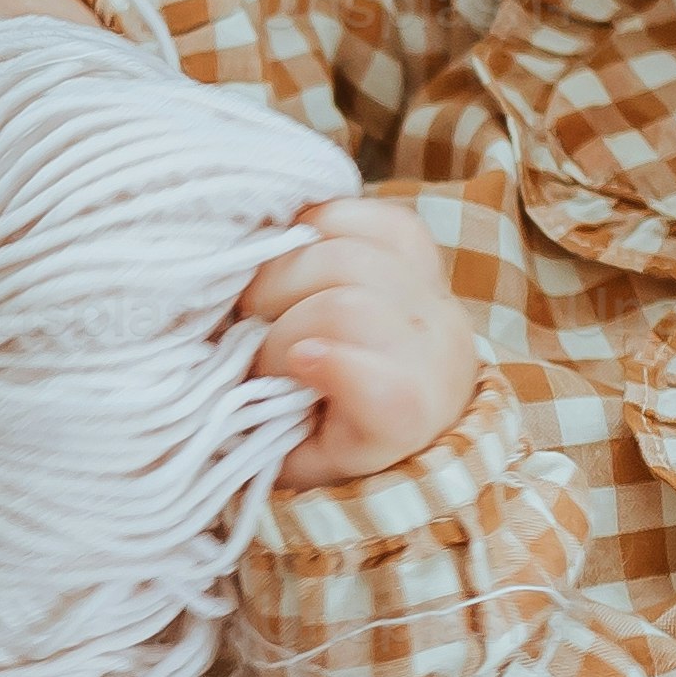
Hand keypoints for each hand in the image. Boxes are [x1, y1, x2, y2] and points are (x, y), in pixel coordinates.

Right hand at [241, 190, 480, 487]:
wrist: (418, 411)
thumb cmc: (343, 439)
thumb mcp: (302, 459)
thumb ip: (272, 430)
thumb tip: (240, 374)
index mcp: (408, 415)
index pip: (386, 389)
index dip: (336, 367)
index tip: (296, 363)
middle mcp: (435, 350)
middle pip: (349, 309)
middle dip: (283, 324)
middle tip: (256, 344)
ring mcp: (433, 294)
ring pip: (353, 255)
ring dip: (287, 271)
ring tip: (265, 300)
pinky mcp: (422, 253)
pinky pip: (376, 217)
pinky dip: (325, 225)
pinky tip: (298, 251)